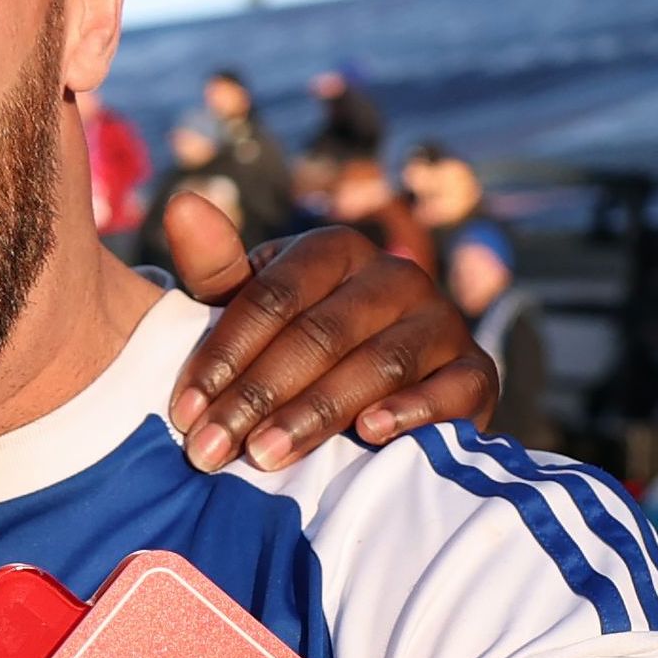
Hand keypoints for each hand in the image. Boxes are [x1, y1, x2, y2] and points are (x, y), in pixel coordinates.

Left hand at [153, 191, 495, 469]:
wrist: (386, 385)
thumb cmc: (298, 341)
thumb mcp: (252, 306)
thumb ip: (217, 268)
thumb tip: (181, 203)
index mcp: (335, 249)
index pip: (274, 297)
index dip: (225, 353)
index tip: (183, 411)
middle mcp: (395, 275)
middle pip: (320, 335)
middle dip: (258, 396)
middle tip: (209, 450)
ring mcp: (441, 322)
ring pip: (377, 365)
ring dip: (316, 413)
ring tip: (265, 455)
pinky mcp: (476, 372)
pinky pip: (450, 390)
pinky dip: (411, 411)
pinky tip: (369, 435)